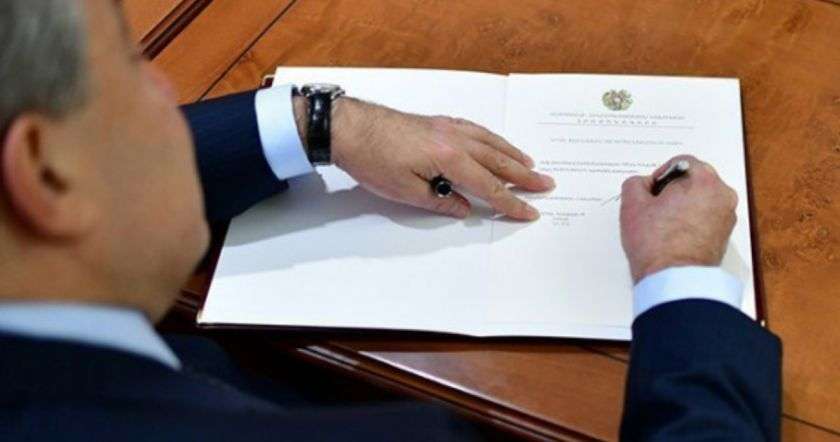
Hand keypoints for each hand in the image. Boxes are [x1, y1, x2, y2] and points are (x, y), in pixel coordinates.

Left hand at [328, 98, 554, 219]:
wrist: (349, 128)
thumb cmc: (372, 159)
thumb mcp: (406, 192)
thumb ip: (439, 201)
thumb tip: (462, 208)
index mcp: (450, 158)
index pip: (489, 186)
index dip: (510, 202)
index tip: (529, 211)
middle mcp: (454, 139)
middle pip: (498, 160)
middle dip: (523, 175)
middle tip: (546, 184)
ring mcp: (446, 127)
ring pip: (489, 141)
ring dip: (512, 153)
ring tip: (529, 164)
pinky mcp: (436, 122)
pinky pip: (475, 129)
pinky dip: (491, 138)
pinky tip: (494, 143)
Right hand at [620, 155, 737, 282]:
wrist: (673, 280)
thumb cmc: (656, 244)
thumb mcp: (632, 205)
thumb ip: (635, 184)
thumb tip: (642, 185)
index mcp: (704, 180)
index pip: (681, 162)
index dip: (660, 175)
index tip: (650, 193)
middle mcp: (722, 195)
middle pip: (694, 181)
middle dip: (673, 190)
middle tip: (654, 208)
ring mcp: (726, 217)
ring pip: (701, 200)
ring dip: (682, 207)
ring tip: (662, 225)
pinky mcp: (724, 237)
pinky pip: (706, 219)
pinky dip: (691, 222)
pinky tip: (673, 236)